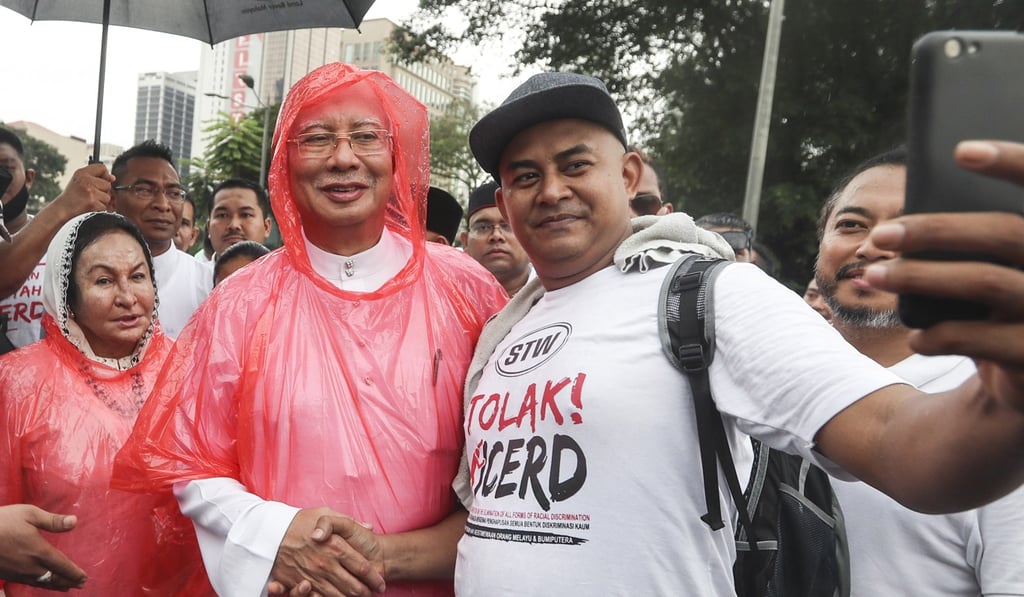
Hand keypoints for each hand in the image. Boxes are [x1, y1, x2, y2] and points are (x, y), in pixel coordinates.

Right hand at [0, 504, 86, 589]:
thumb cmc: (2, 522)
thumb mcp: (30, 514)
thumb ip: (53, 521)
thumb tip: (75, 521)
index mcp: (39, 551)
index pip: (62, 566)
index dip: (74, 573)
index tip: (84, 578)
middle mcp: (30, 566)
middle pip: (54, 578)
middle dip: (68, 582)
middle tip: (80, 585)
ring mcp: (18, 572)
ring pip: (41, 583)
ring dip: (55, 585)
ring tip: (66, 587)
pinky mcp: (7, 574)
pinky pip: (29, 582)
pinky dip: (40, 584)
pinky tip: (41, 582)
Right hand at [52, 163, 114, 216]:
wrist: (62, 210)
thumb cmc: (72, 196)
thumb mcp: (80, 181)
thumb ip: (95, 177)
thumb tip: (113, 178)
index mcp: (81, 173)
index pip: (102, 167)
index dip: (104, 175)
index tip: (100, 181)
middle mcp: (86, 180)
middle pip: (107, 184)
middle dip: (102, 191)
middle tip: (89, 195)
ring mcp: (90, 192)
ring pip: (108, 196)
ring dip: (101, 201)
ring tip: (89, 202)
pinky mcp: (93, 203)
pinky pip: (105, 206)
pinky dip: (99, 209)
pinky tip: (89, 208)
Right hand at [267, 507, 384, 596]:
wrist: (268, 532)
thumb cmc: (299, 521)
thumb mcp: (325, 513)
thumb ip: (349, 520)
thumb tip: (369, 526)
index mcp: (335, 547)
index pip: (362, 567)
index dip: (374, 577)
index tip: (380, 581)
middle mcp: (326, 564)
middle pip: (353, 586)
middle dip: (366, 592)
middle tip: (373, 592)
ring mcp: (312, 576)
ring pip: (338, 596)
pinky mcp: (300, 584)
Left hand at [863, 140, 1023, 398]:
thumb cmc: (1007, 315)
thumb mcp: (1000, 273)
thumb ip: (980, 244)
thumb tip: (913, 221)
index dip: (1012, 161)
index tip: (960, 151)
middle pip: (1006, 232)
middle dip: (936, 230)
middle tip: (881, 235)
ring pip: (987, 282)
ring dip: (921, 277)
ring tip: (874, 277)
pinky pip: (985, 339)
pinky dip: (941, 335)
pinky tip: (917, 338)